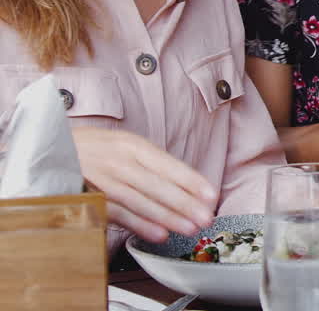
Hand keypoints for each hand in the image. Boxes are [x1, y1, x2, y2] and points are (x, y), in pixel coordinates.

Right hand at [71, 127, 215, 242]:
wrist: (48, 148)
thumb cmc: (94, 149)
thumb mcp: (123, 146)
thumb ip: (151, 164)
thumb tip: (186, 184)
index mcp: (132, 145)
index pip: (167, 164)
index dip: (190, 180)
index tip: (211, 195)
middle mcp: (118, 160)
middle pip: (156, 184)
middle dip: (184, 203)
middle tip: (206, 217)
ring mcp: (101, 178)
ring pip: (138, 200)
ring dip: (166, 216)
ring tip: (188, 228)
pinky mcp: (86, 195)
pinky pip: (115, 212)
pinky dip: (137, 224)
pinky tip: (157, 233)